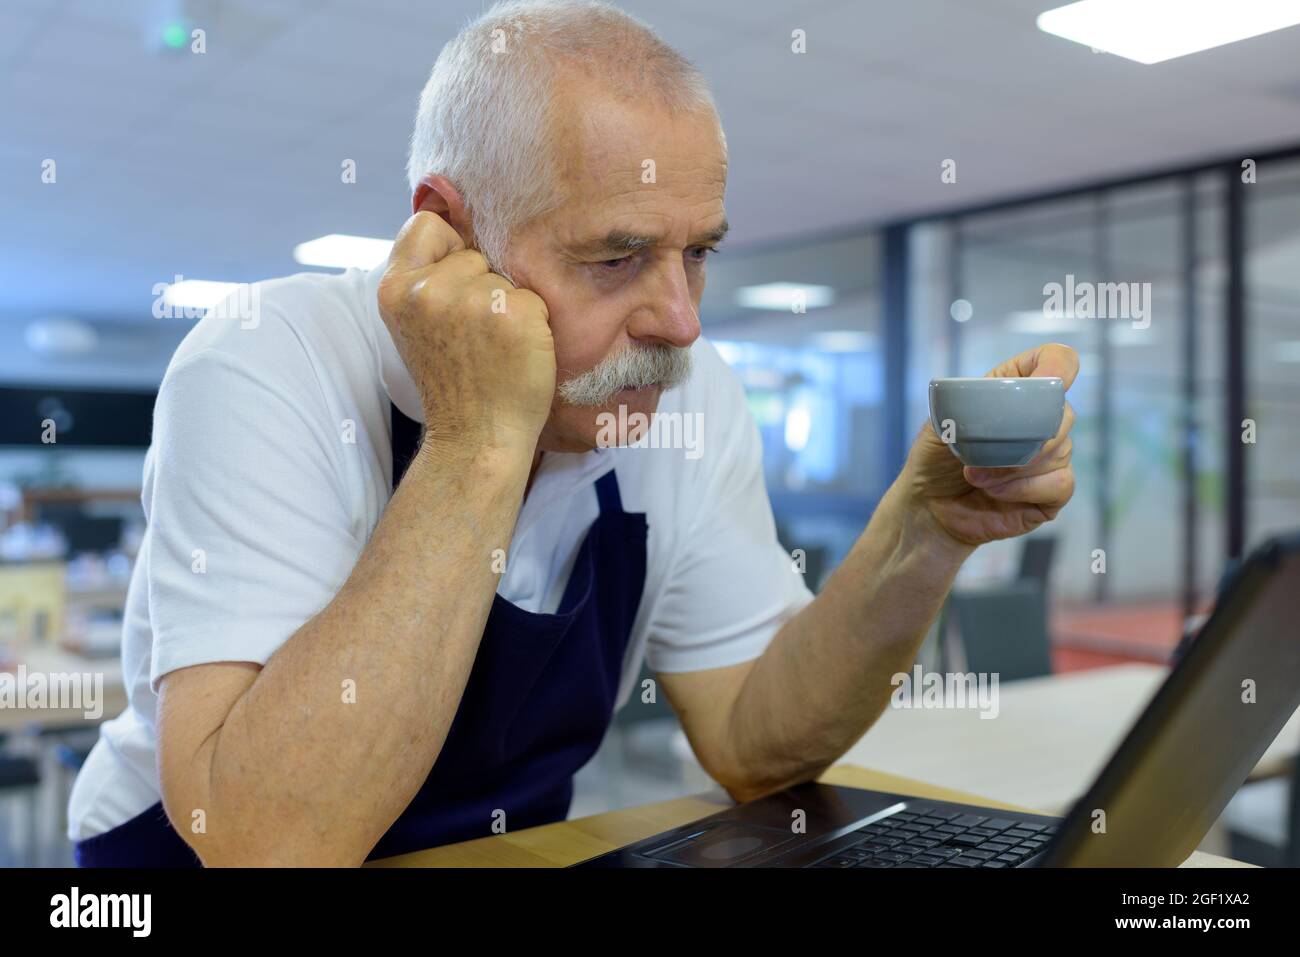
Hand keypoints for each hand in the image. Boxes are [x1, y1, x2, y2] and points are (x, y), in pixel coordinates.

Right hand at [376, 211, 555, 451]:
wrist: (476, 438)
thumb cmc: (455, 381)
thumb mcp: (419, 323)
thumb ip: (427, 277)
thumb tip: (455, 215)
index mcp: (395, 289)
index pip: (427, 223)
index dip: (448, 247)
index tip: (454, 285)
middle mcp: (428, 290)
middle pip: (473, 252)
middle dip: (481, 285)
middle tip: (473, 337)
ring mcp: (473, 300)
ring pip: (505, 275)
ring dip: (508, 305)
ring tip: (493, 347)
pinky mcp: (515, 313)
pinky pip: (534, 297)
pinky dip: (533, 324)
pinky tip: (515, 353)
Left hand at [901, 343, 1078, 547]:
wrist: (928, 509)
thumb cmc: (934, 461)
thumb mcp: (940, 424)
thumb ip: (967, 407)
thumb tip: (998, 410)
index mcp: (1015, 390)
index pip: (1056, 362)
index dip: (1059, 365)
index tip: (1050, 380)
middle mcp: (1040, 421)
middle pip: (1063, 412)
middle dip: (1025, 434)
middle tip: (980, 452)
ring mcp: (1050, 458)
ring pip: (1061, 450)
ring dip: (1014, 466)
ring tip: (976, 475)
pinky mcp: (1052, 492)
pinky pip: (1061, 483)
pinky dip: (1025, 487)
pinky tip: (997, 492)